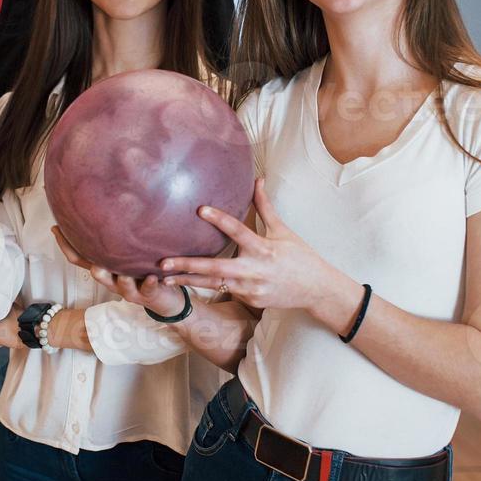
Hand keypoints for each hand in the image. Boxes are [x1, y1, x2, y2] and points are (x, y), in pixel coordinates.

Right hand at [51, 226, 186, 318]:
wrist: (164, 297)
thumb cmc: (142, 269)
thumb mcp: (127, 253)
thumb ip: (116, 237)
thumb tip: (106, 204)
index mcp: (104, 268)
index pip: (78, 258)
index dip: (64, 244)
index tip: (55, 227)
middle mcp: (112, 279)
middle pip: (95, 273)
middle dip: (92, 264)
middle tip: (88, 254)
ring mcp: (129, 289)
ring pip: (119, 284)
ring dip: (121, 277)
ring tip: (124, 272)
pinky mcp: (147, 293)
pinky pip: (147, 288)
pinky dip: (148, 282)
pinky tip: (152, 276)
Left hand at [158, 178, 356, 319]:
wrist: (316, 289)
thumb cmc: (300, 256)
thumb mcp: (283, 230)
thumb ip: (265, 207)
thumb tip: (258, 179)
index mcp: (263, 248)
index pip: (238, 231)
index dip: (220, 219)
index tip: (200, 209)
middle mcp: (255, 270)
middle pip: (216, 268)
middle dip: (188, 265)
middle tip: (163, 262)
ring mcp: (251, 289)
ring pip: (214, 285)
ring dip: (188, 281)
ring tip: (164, 278)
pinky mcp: (250, 301)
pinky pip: (225, 292)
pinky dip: (206, 288)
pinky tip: (186, 285)